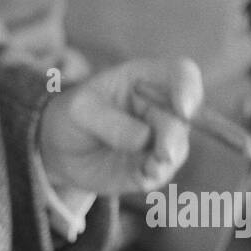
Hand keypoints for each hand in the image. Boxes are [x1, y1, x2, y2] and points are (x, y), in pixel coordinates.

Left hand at [37, 57, 201, 196]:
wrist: (61, 149)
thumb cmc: (72, 115)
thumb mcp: (80, 110)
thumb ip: (110, 121)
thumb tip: (144, 138)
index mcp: (145, 79)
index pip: (182, 74)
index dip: (189, 88)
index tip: (183, 110)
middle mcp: (160, 107)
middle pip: (184, 116)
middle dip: (174, 136)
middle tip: (162, 153)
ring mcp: (160, 138)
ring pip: (178, 146)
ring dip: (168, 158)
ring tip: (150, 169)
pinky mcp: (154, 166)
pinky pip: (164, 172)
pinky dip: (156, 175)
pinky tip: (143, 176)